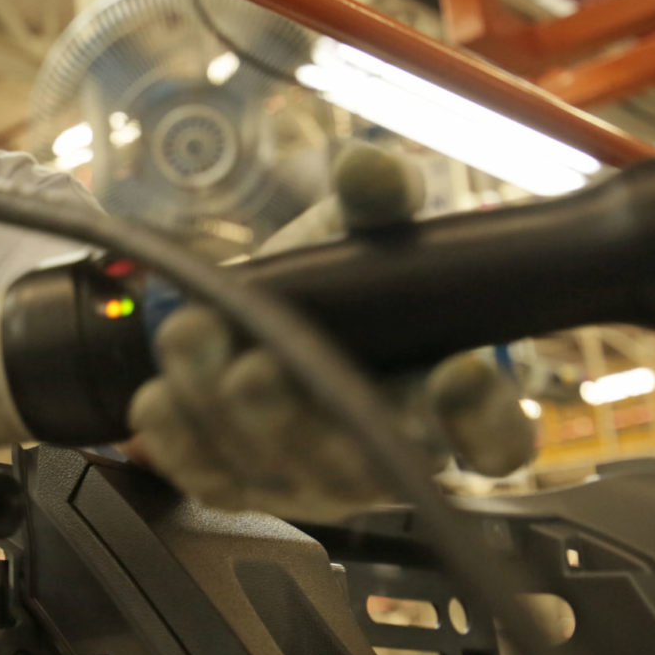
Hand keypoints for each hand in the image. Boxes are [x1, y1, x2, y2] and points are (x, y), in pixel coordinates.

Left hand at [126, 143, 535, 520]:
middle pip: (360, 465)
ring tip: (196, 342)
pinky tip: (158, 395)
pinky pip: (209, 478)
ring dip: (224, 412)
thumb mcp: (365, 232)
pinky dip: (177, 437)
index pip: (496, 438)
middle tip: (262, 369)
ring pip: (276, 469)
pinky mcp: (243, 487)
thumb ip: (379, 201)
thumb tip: (366, 168)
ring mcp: (313, 481)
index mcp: (450, 405)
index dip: (483, 418)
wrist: (260, 308)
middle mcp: (386, 456)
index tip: (459, 371)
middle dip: (304, 420)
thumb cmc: (340, 283)